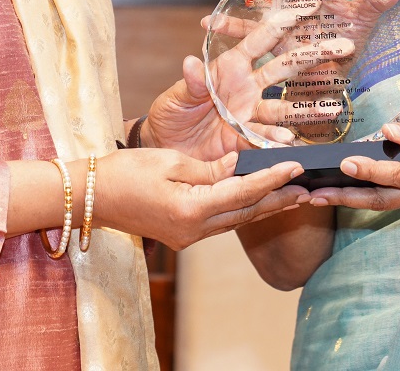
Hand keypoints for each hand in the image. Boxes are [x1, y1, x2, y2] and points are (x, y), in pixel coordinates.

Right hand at [94, 148, 309, 249]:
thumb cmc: (125, 171)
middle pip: (246, 212)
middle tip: (308, 189)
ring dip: (264, 207)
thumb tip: (241, 164)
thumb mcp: (170, 161)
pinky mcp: (183, 235)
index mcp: (190, 210)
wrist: (91, 197)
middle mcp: (193, 231)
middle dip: (278, 199)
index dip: (272, 178)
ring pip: (236, 220)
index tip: (296, 166)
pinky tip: (257, 202)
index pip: (243, 192)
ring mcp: (188, 237)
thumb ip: (210, 168)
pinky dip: (242, 210)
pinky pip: (221, 222)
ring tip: (292, 196)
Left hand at [154, 0, 372, 153]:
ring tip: (333, 108)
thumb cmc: (169, 115)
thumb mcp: (176, 97)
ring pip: (285, 107)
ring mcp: (252, 113)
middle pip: (284, 68)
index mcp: (230, 67)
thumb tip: (190, 63)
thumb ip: (191, 83)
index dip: (280, 23)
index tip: (305, 8)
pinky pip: (270, 139)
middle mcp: (247, 87)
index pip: (259, 40)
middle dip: (313, 57)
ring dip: (308, 108)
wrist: (167, 149)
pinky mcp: (249, 140)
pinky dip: (282, 141)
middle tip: (343, 46)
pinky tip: (296, 143)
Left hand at [306, 112, 399, 212]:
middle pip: (383, 200)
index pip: (397, 174)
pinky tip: (348, 192)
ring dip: (353, 201)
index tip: (345, 163)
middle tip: (314, 196)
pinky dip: (369, 198)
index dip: (370, 170)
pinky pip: (395, 203)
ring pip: (386, 205)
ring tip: (320, 197)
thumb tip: (387, 129)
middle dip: (346, 198)